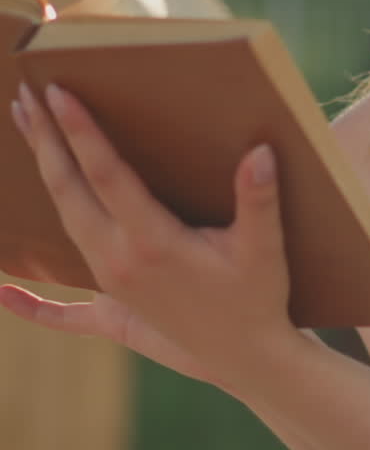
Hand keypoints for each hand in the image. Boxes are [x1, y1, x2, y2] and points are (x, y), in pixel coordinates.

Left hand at [1, 82, 296, 394]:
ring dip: (44, 171)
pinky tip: (4, 292)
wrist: (250, 358)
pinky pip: (63, 310)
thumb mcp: (263, 248)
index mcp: (153, 243)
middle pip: (69, 191)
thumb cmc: (258, 297)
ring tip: (27, 126)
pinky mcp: (114, 303)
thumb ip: (259, 200)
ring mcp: (112, 281)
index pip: (106, 174)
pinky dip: (30, 302)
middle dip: (45, 141)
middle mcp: (121, 261)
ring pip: (66, 218)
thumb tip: (261, 152)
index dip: (80, 131)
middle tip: (25, 92)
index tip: (57, 92)